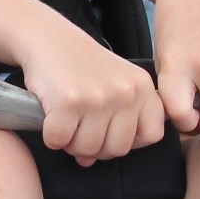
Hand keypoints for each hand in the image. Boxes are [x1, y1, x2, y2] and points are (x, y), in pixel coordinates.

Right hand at [21, 25, 167, 166]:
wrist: (48, 38)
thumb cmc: (79, 65)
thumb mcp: (115, 84)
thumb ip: (115, 122)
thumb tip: (89, 161)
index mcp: (143, 88)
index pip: (151, 135)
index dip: (127, 140)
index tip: (109, 130)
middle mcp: (126, 92)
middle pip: (116, 149)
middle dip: (94, 146)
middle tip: (79, 127)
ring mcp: (98, 97)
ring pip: (87, 149)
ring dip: (70, 142)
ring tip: (65, 120)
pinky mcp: (69, 102)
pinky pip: (59, 141)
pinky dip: (50, 136)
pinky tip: (50, 117)